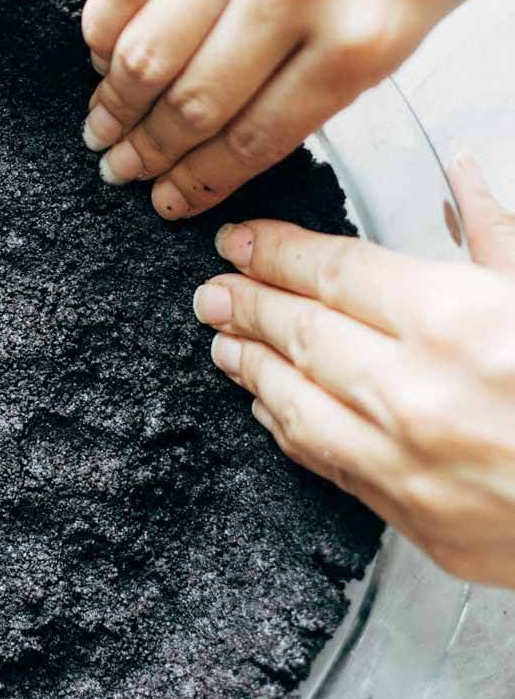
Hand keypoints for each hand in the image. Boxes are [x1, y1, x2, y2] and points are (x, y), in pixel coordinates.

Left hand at [190, 156, 514, 587]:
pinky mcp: (411, 521)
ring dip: (253, 368)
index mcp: (455, 323)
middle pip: (300, 334)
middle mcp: (413, 394)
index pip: (332, 273)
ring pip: (295, 405)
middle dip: (247, 305)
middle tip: (213, 290)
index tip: (240, 241)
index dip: (275, 252)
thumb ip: (499, 237)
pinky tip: (273, 408)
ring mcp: (405, 465)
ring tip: (224, 343)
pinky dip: (290, 429)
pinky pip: (326, 463)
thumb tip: (461, 177)